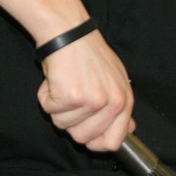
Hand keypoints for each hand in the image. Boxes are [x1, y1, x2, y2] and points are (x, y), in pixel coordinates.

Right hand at [35, 30, 135, 151]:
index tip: (85, 132)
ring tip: (64, 84)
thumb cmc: (88, 54)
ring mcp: (93, 101)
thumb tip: (129, 129)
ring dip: (57, 108)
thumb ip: (120, 106)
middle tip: (71, 98)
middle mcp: (112, 103)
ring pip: (63, 125)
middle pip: (83, 139)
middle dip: (70, 122)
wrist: (69, 33)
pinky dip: (46, 97)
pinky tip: (55, 80)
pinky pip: (49, 110)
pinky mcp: (71, 96)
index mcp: (124, 100)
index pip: (114, 142)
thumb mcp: (115, 79)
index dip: (95, 142)